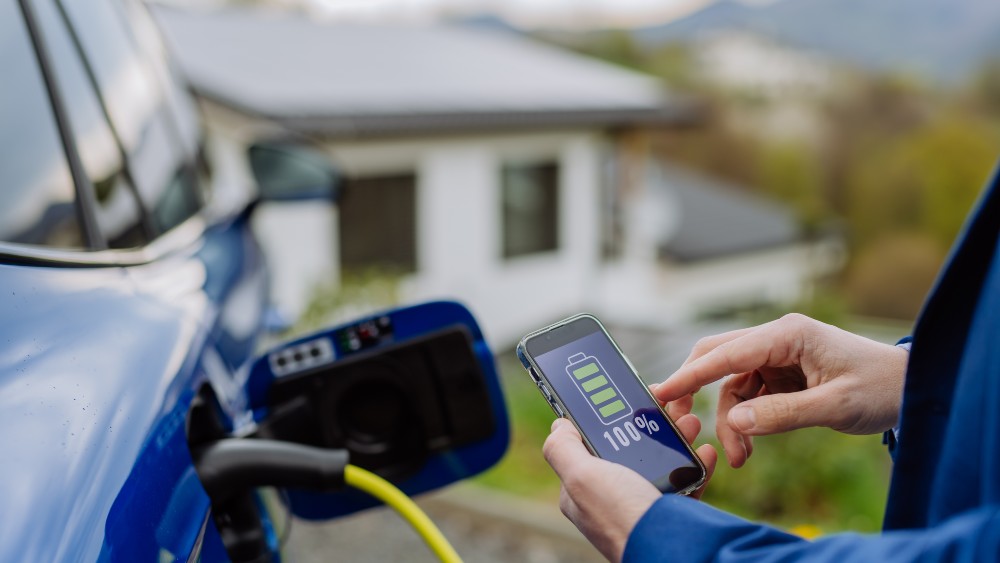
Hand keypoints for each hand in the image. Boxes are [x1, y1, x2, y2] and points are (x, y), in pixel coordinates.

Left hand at [542, 412, 716, 561]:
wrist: (672, 551)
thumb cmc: (622, 516)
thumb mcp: (581, 478)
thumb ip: (563, 449)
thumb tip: (559, 426)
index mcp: (584, 490)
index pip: (588, 445)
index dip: (605, 419)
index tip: (625, 398)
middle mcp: (612, 497)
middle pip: (628, 447)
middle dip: (648, 423)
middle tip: (666, 404)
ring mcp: (642, 504)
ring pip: (659, 460)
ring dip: (676, 436)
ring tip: (690, 421)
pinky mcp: (673, 512)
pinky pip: (685, 480)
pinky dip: (695, 463)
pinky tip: (703, 451)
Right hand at [654, 313, 908, 467]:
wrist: (911, 389)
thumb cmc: (881, 388)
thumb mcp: (835, 406)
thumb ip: (783, 414)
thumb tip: (737, 422)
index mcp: (789, 334)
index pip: (729, 352)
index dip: (691, 374)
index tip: (661, 392)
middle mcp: (777, 339)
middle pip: (718, 357)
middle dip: (694, 388)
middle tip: (678, 420)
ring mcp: (777, 356)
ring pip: (730, 384)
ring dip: (729, 420)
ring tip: (739, 457)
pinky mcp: (780, 374)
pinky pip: (747, 396)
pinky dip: (743, 421)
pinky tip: (749, 446)